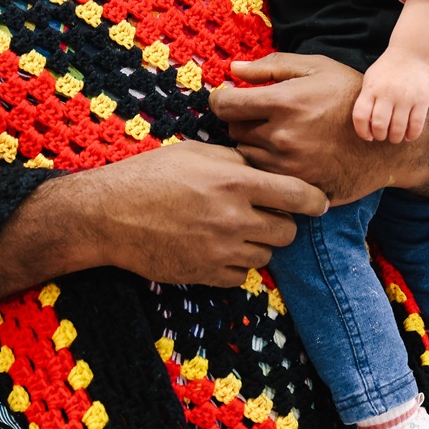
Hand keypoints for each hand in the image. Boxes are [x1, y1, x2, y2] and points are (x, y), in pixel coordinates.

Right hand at [73, 141, 326, 286]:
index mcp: (235, 182)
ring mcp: (220, 251)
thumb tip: (269, 169)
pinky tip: (216, 246)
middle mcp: (233, 218)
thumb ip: (237, 161)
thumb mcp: (197, 153)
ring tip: (233, 228)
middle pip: (287, 231)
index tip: (318, 202)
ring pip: (266, 255)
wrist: (110, 214)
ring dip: (258, 243)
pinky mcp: (206, 274)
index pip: (298, 195)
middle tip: (264, 213)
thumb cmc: (151, 176)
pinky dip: (235, 263)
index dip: (315, 200)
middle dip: (281, 222)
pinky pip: (240, 275)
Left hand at [213, 52, 412, 204]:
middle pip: (234, 131)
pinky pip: (264, 176)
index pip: (224, 105)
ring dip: (254, 144)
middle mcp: (280, 137)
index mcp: (283, 103)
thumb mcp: (317, 68)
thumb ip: (272, 66)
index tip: (230, 99)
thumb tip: (233, 69)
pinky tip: (287, 154)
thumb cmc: (350, 97)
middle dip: (242, 121)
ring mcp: (288, 165)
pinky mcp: (295, 186)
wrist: (386, 143)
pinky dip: (268, 165)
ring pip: (246, 155)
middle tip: (262, 116)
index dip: (222, 100)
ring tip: (278, 135)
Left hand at [354, 51, 428, 142]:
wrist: (412, 54)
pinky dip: (412, 135)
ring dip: (395, 137)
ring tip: (395, 137)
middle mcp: (387, 93)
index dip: (362, 131)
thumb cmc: (388, 70)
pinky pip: (416, 125)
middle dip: (380, 136)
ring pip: (398, 128)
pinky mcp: (422, 100)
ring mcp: (405, 97)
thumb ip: (366, 99)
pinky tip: (409, 135)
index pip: (360, 116)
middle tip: (382, 136)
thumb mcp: (371, 79)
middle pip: (379, 125)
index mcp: (371, 89)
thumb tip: (366, 126)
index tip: (367, 136)